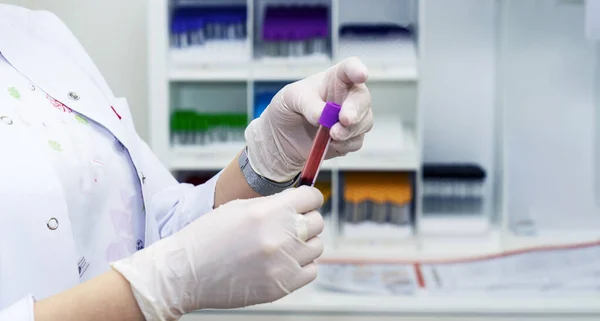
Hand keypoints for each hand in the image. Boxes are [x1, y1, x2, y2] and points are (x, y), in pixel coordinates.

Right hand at [111, 186, 324, 320]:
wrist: (186, 273)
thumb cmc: (208, 237)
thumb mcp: (239, 208)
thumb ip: (273, 204)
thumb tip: (299, 201)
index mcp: (269, 212)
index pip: (312, 197)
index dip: (309, 198)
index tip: (306, 202)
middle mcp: (280, 236)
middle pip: (317, 221)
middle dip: (306, 219)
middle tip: (291, 224)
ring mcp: (283, 263)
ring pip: (317, 247)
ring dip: (304, 243)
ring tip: (283, 245)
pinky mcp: (282, 285)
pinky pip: (311, 270)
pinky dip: (302, 265)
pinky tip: (283, 261)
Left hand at [246, 57, 372, 181]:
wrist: (282, 137)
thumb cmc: (288, 108)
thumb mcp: (290, 98)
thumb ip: (307, 104)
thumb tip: (323, 116)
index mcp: (335, 78)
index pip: (350, 68)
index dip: (357, 70)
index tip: (361, 75)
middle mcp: (348, 96)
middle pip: (362, 99)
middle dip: (355, 110)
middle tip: (345, 119)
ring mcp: (352, 118)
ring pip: (364, 122)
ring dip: (350, 130)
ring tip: (332, 135)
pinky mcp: (350, 138)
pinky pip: (356, 141)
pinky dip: (345, 144)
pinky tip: (331, 144)